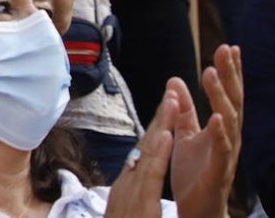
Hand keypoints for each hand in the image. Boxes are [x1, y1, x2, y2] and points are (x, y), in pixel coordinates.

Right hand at [105, 85, 176, 217]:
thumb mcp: (124, 212)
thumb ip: (128, 196)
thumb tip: (133, 176)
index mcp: (126, 188)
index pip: (144, 152)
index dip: (156, 129)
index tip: (166, 108)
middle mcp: (127, 185)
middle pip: (145, 145)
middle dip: (160, 118)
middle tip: (172, 92)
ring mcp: (131, 192)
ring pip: (149, 153)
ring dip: (162, 125)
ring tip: (173, 103)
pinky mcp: (140, 203)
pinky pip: (151, 175)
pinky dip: (159, 153)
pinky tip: (167, 136)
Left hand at [171, 45, 242, 217]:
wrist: (197, 209)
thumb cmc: (194, 172)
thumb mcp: (184, 134)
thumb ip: (183, 109)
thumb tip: (176, 80)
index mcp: (220, 128)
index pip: (226, 94)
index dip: (229, 72)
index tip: (228, 46)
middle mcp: (228, 138)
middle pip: (232, 101)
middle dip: (230, 75)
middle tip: (225, 49)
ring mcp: (226, 154)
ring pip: (228, 121)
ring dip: (220, 96)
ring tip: (212, 73)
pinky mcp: (219, 172)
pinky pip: (222, 150)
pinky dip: (220, 132)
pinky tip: (216, 116)